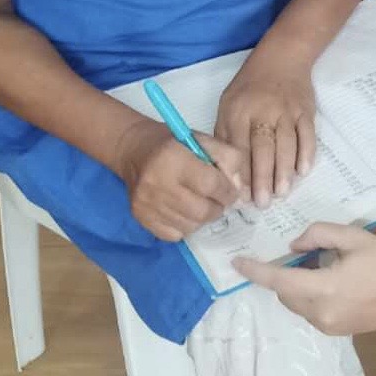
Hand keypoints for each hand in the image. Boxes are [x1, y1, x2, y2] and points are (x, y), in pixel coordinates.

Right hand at [116, 120, 245, 241]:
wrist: (134, 151)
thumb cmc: (173, 144)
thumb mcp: (203, 140)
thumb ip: (228, 159)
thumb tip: (241, 191)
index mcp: (173, 158)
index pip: (211, 184)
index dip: (228, 191)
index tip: (231, 192)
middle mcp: (157, 183)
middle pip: (202, 210)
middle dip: (218, 207)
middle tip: (218, 200)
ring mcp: (147, 204)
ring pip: (191, 225)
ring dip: (203, 218)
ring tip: (202, 204)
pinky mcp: (141, 218)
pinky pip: (175, 234)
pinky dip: (186, 226)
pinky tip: (185, 211)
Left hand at [216, 51, 317, 206]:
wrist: (282, 58)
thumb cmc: (250, 86)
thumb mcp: (228, 104)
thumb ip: (226, 134)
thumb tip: (227, 171)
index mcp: (239, 111)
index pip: (239, 147)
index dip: (240, 173)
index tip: (241, 196)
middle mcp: (263, 111)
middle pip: (263, 149)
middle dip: (262, 178)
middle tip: (263, 203)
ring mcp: (287, 110)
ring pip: (286, 144)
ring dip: (284, 171)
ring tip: (282, 193)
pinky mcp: (306, 110)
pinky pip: (307, 135)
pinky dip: (306, 153)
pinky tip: (303, 171)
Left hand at [235, 223, 375, 335]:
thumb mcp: (353, 236)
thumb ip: (318, 234)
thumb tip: (295, 245)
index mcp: (325, 289)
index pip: (279, 280)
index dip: (255, 271)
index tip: (236, 262)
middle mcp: (321, 313)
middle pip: (285, 294)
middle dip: (282, 274)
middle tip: (297, 253)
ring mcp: (328, 326)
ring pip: (296, 304)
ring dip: (296, 285)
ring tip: (321, 265)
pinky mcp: (336, 331)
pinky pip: (310, 311)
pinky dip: (310, 295)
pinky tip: (330, 280)